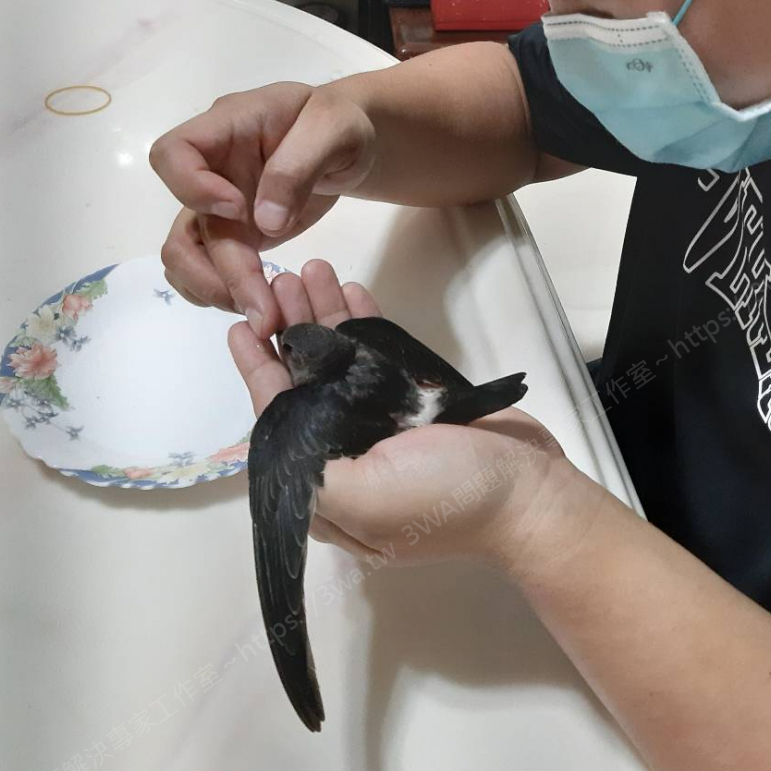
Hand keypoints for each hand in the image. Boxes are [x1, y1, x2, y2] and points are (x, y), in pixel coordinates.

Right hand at [150, 82, 375, 337]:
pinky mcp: (236, 234)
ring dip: (213, 289)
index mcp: (227, 128)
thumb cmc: (341, 124)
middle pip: (183, 223)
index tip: (238, 209)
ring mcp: (219, 206)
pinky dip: (221, 292)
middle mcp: (212, 171)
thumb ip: (299, 167)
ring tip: (262, 312)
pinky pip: (206, 268)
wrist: (349, 143)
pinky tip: (258, 305)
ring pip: (185, 254)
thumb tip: (265, 223)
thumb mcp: (334, 129)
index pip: (174, 152)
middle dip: (217, 270)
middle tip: (260, 304)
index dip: (192, 187)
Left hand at [228, 261, 581, 571]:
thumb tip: (273, 438)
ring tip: (307, 270)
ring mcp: (384, 425)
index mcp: (327, 487)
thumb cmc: (447, 497)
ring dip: (322, 316)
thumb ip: (310, 470)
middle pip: (306, 383)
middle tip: (277, 280)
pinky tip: (347, 289)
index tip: (239, 325)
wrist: (531, 491)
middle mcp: (348, 454)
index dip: (258, 372)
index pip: (279, 420)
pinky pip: (378, 353)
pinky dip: (361, 320)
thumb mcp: (365, 500)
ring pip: (340, 361)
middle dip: (290, 330)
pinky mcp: (417, 400)